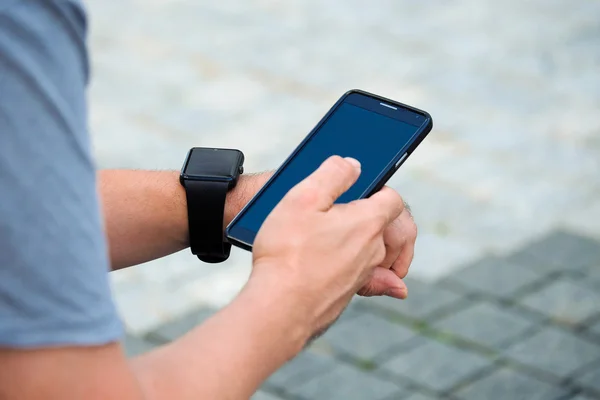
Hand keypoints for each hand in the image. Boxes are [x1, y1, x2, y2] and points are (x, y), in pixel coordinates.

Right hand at [226, 169, 416, 299]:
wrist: (278, 309)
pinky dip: (346, 265)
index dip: (378, 188)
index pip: (393, 199)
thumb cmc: (287, 252)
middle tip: (338, 210)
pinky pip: (357, 275)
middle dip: (365, 214)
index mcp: (368, 222)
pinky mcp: (347, 294)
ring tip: (325, 236)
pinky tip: (327, 265)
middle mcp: (373, 250)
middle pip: (383, 226)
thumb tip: (353, 165)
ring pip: (368, 251)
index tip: (356, 189)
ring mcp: (362, 275)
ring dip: (354, 241)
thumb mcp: (304, 198)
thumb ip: (332, 174)